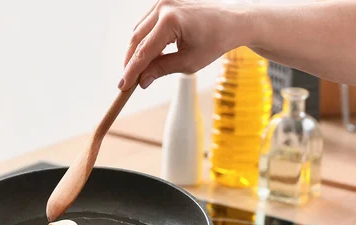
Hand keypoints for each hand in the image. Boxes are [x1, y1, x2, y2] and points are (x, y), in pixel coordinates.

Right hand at [119, 0, 247, 89]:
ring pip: (139, 30)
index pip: (144, 50)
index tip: (123, 86)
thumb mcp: (189, 62)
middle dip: (131, 61)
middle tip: (128, 81)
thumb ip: (162, 70)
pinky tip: (151, 54)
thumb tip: (142, 80)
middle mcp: (164, 5)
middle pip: (137, 38)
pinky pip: (147, 23)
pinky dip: (146, 39)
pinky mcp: (165, 1)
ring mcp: (164, 0)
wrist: (232, 20)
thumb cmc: (215, 41)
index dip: (131, 70)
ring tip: (141, 70)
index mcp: (171, 20)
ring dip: (137, 50)